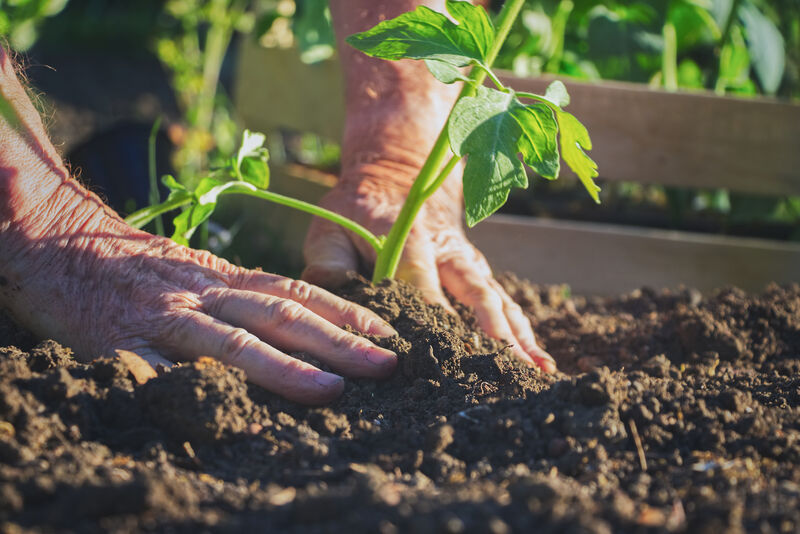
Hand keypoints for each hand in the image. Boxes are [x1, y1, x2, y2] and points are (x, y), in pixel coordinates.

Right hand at [0, 46, 395, 404]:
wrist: (60, 241)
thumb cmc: (138, 265)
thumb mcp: (199, 269)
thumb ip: (242, 294)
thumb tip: (302, 324)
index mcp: (224, 277)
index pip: (297, 292)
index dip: (346, 313)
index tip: (388, 334)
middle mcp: (205, 293)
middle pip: (281, 316)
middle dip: (339, 342)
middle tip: (387, 365)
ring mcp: (165, 317)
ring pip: (232, 342)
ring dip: (285, 368)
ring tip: (332, 390)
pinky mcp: (120, 341)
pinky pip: (156, 370)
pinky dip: (190, 390)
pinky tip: (224, 414)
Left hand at [323, 0, 555, 371]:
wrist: (398, 178)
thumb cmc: (357, 212)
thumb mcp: (330, 228)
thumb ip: (328, 265)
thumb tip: (331, 304)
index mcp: (409, 238)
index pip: (421, 280)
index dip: (431, 313)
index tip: (441, 350)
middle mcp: (447, 251)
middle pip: (474, 292)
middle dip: (492, 330)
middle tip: (506, 366)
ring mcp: (467, 263)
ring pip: (497, 300)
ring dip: (517, 335)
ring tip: (537, 370)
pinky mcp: (477, 273)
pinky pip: (504, 303)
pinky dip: (523, 332)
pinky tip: (538, 362)